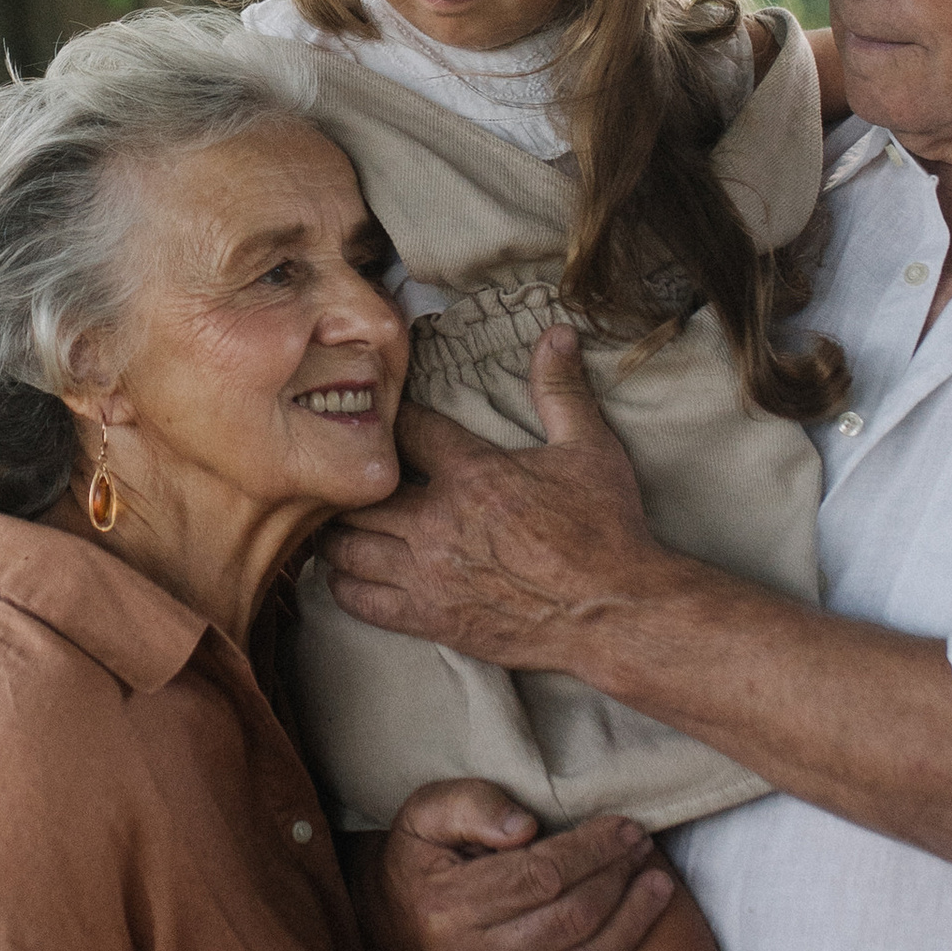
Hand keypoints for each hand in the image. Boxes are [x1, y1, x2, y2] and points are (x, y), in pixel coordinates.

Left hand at [323, 329, 663, 675]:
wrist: (614, 613)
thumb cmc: (606, 530)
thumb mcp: (589, 449)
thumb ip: (561, 390)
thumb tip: (557, 332)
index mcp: (472, 474)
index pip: (407, 429)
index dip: (395, 418)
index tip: (390, 417)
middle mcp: (438, 523)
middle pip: (359, 492)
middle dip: (351, 480)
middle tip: (349, 473)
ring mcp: (429, 574)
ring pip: (347, 547)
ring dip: (337, 531)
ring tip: (339, 520)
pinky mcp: (429, 619)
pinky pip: (360, 601)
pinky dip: (343, 585)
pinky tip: (345, 572)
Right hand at [368, 778, 675, 950]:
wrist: (394, 921)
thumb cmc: (423, 856)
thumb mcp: (427, 812)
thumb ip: (471, 805)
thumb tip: (524, 828)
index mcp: (446, 907)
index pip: (541, 877)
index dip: (592, 850)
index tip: (625, 828)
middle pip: (568, 921)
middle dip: (617, 881)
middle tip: (643, 852)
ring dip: (630, 928)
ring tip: (658, 890)